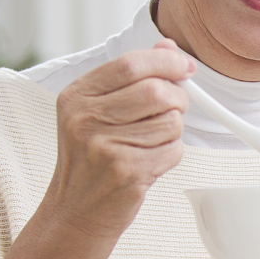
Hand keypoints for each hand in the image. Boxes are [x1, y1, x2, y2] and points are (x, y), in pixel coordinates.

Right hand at [37, 43, 194, 241]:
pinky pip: (173, 150)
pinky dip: (171, 154)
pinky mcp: (127, 172)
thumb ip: (132, 76)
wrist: (75, 211)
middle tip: (171, 109)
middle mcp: (86, 119)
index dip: (166, 62)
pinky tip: (150, 161)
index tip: (185, 67)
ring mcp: (105, 146)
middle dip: (177, 99)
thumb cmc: (90, 158)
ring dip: (173, 130)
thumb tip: (168, 47)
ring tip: (152, 141)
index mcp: (77, 96)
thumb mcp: (97, 110)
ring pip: (170, 121)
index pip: (131, 64)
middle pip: (156, 91)